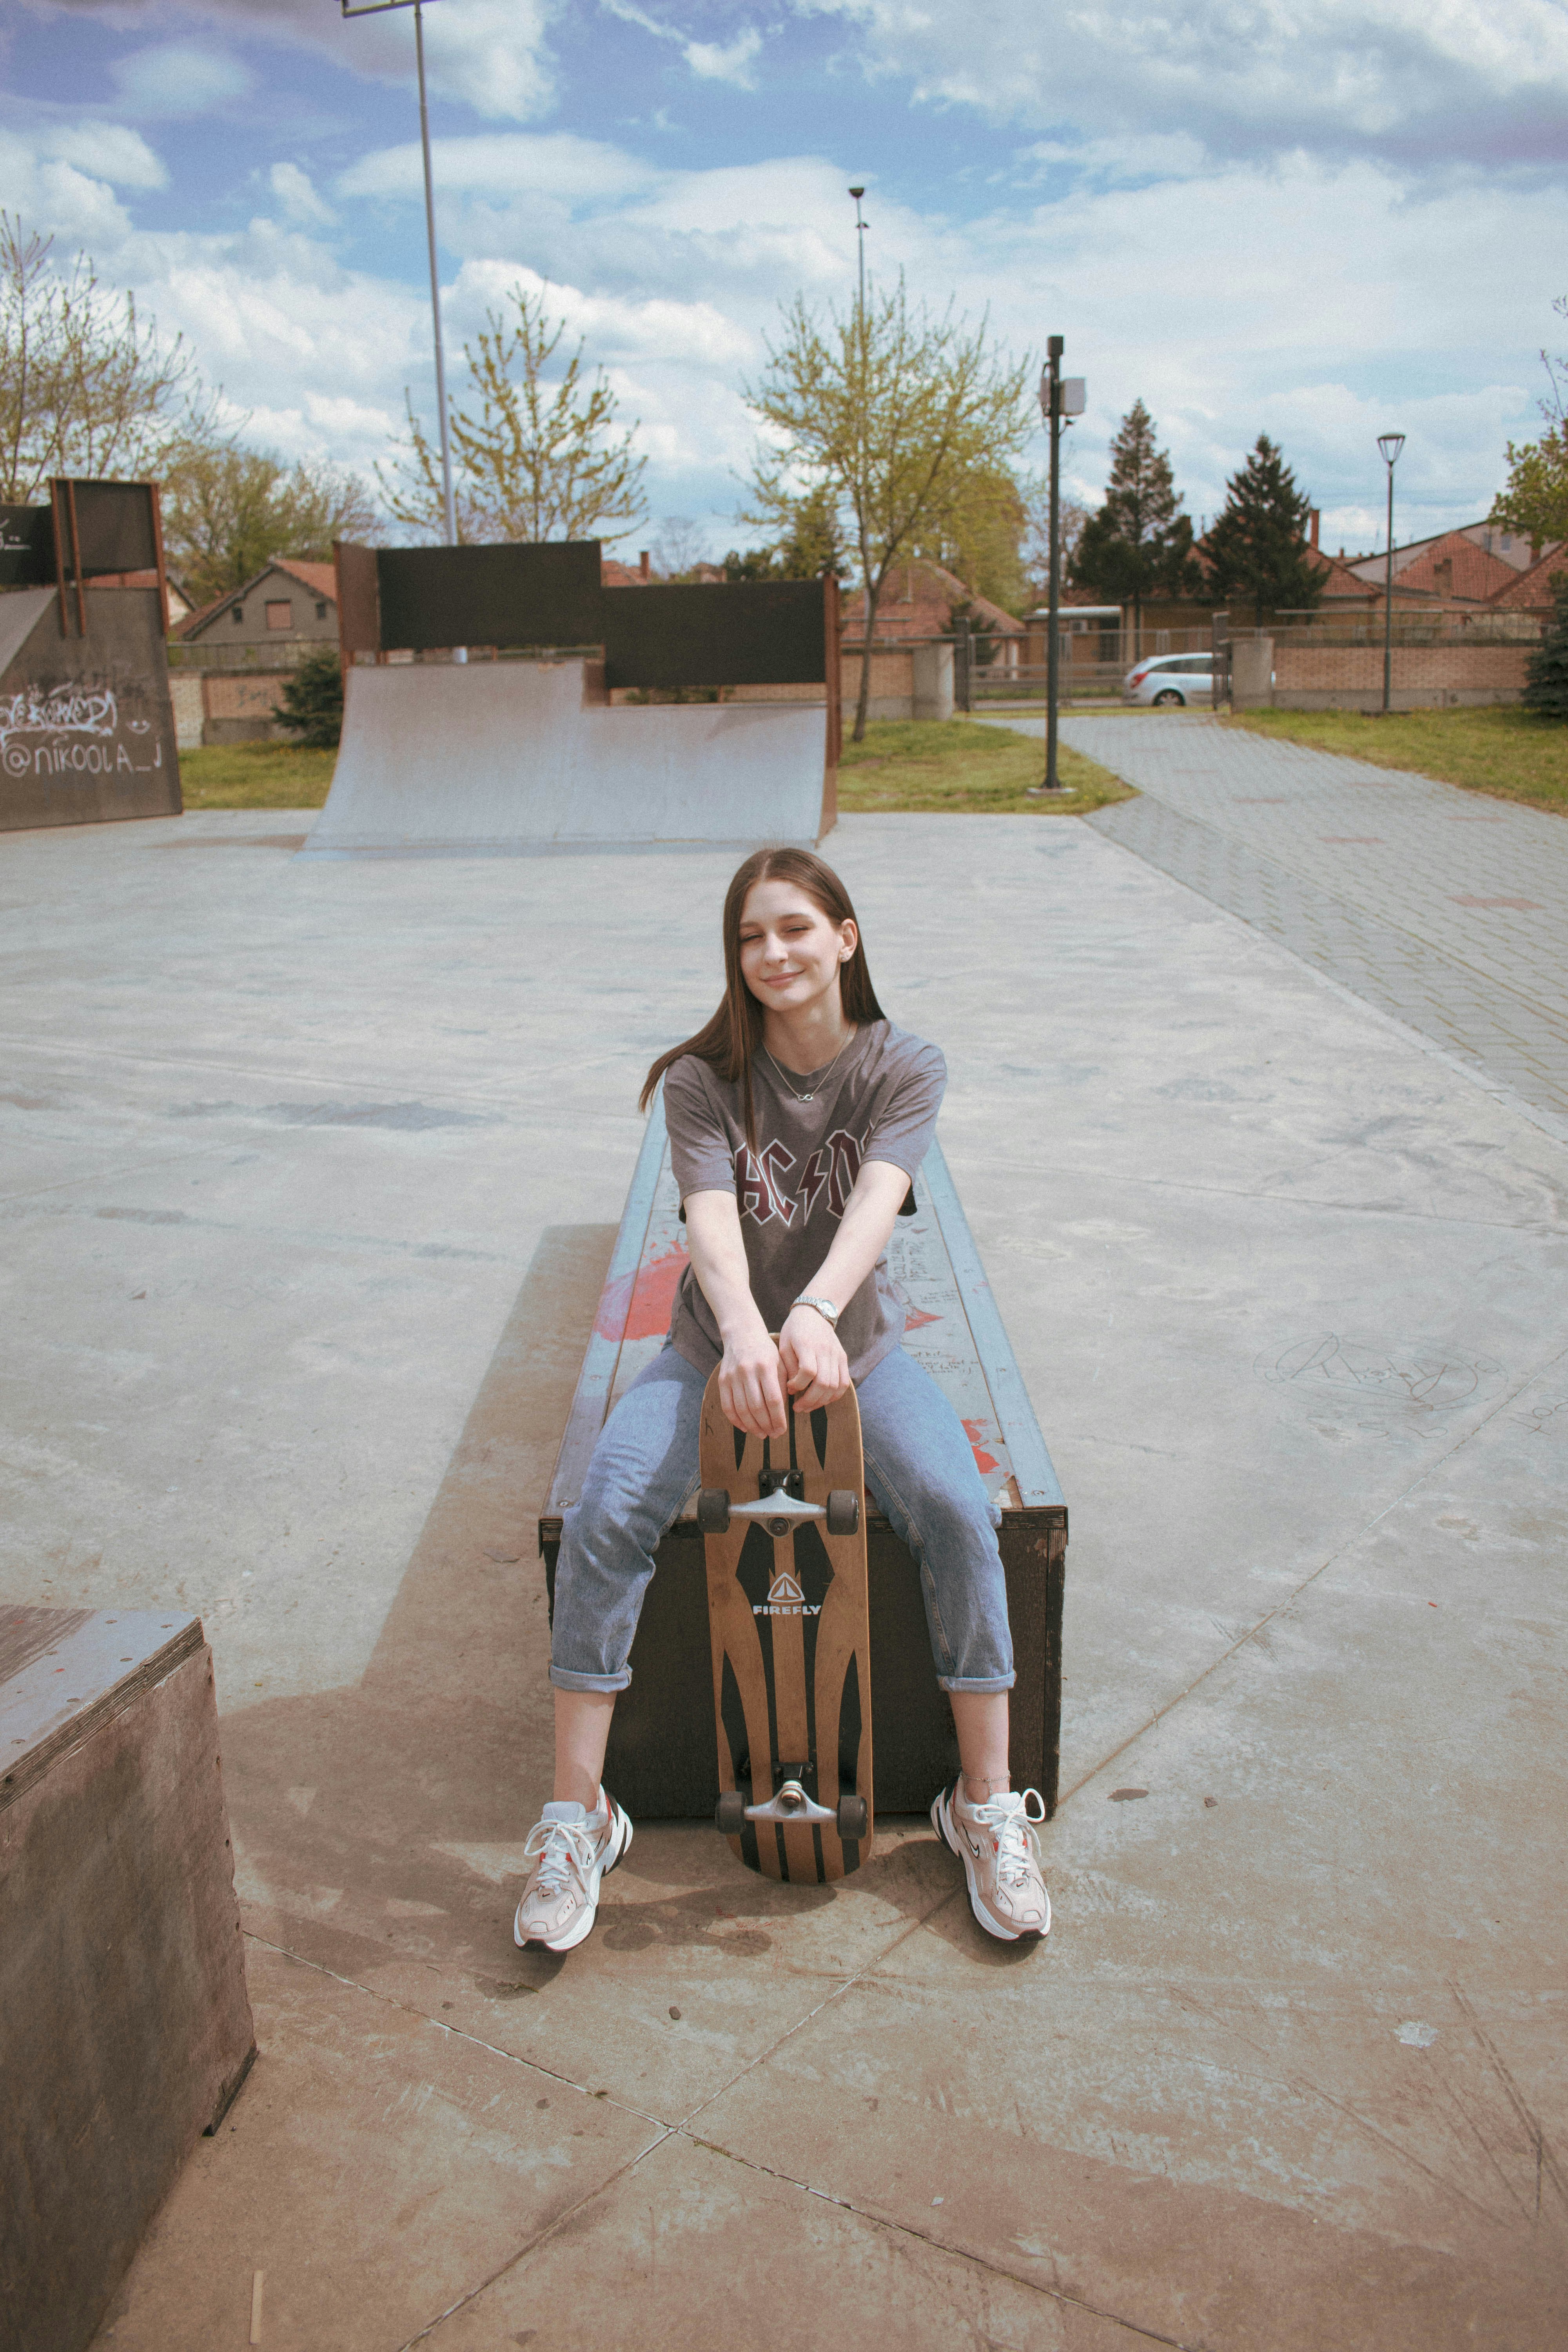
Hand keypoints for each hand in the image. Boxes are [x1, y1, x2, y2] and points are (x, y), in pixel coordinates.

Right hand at [718, 1324, 787, 1438]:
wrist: (742, 1334)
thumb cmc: (766, 1351)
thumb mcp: (779, 1363)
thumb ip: (781, 1386)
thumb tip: (782, 1413)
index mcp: (766, 1367)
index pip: (773, 1400)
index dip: (778, 1418)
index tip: (783, 1430)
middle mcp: (748, 1371)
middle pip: (757, 1407)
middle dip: (766, 1425)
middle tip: (773, 1435)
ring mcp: (733, 1376)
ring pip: (742, 1409)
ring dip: (752, 1426)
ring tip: (762, 1434)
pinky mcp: (722, 1380)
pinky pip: (727, 1405)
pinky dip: (735, 1420)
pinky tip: (745, 1427)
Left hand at [778, 1305, 850, 1413]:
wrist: (814, 1314)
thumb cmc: (794, 1331)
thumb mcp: (784, 1345)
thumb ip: (789, 1367)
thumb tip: (794, 1390)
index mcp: (807, 1345)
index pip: (808, 1371)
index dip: (798, 1385)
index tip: (789, 1388)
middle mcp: (825, 1351)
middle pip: (823, 1383)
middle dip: (810, 1400)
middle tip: (798, 1408)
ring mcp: (837, 1355)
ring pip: (835, 1386)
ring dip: (822, 1401)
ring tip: (808, 1407)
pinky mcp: (843, 1359)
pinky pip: (844, 1383)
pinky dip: (835, 1395)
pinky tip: (823, 1400)